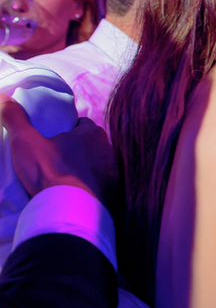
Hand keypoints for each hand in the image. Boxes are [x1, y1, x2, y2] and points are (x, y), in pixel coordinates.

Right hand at [0, 95, 115, 204]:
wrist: (68, 210)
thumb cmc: (49, 171)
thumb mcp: (26, 141)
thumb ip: (15, 118)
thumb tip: (3, 98)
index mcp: (93, 133)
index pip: (81, 125)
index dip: (66, 130)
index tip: (51, 139)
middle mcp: (109, 150)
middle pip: (90, 144)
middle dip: (76, 149)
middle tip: (54, 159)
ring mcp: (114, 172)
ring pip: (96, 164)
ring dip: (84, 167)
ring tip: (63, 176)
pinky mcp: (113, 192)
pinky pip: (101, 183)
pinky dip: (90, 185)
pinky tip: (75, 191)